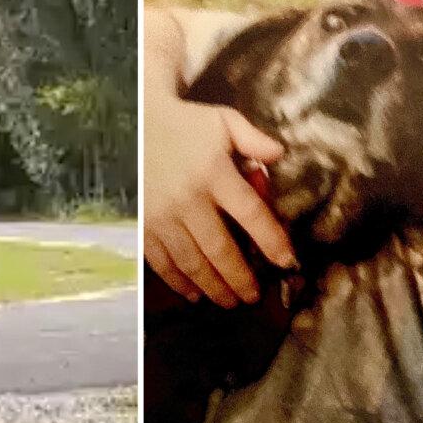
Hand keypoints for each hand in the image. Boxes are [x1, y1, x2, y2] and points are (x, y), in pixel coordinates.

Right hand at [144, 95, 295, 307]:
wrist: (134, 120)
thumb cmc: (186, 124)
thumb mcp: (224, 122)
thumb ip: (254, 140)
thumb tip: (281, 155)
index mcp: (215, 173)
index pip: (251, 214)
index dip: (273, 241)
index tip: (288, 263)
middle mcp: (189, 199)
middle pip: (222, 250)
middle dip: (241, 279)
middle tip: (254, 297)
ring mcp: (163, 216)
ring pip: (193, 263)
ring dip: (214, 287)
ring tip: (230, 301)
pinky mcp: (143, 225)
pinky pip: (163, 262)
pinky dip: (179, 283)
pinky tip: (194, 294)